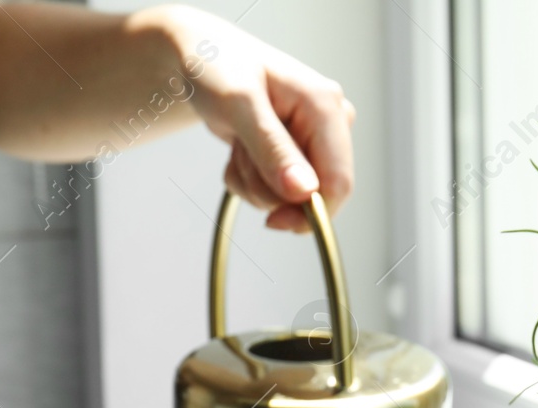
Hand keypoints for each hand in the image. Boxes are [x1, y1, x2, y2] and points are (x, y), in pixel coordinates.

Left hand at [163, 6, 355, 230]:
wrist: (200, 56)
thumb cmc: (217, 65)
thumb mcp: (239, 105)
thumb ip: (273, 149)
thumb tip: (304, 191)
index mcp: (325, 107)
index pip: (338, 181)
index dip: (311, 212)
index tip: (273, 221)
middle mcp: (328, 125)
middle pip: (312, 194)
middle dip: (269, 187)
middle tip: (241, 153)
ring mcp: (313, 140)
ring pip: (290, 197)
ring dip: (254, 182)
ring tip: (238, 144)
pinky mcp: (297, 152)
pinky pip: (276, 191)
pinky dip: (250, 179)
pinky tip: (240, 149)